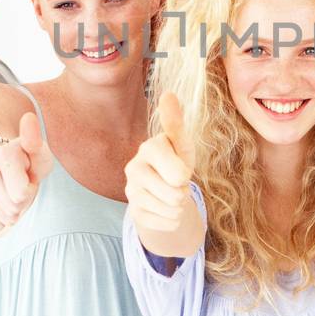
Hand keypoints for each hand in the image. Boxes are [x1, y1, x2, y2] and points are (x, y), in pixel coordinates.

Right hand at [0, 111, 53, 230]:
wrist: (9, 165)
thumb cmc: (31, 161)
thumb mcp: (39, 153)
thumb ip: (35, 140)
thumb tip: (28, 118)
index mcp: (4, 153)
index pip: (21, 194)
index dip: (31, 189)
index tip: (29, 176)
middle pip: (14, 207)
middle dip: (24, 200)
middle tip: (23, 184)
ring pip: (5, 216)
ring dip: (15, 209)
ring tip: (14, 191)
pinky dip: (2, 218)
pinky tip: (4, 202)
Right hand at [125, 91, 196, 237]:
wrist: (164, 190)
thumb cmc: (176, 161)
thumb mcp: (182, 144)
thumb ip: (175, 122)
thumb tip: (168, 93)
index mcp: (149, 148)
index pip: (176, 171)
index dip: (183, 173)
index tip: (181, 169)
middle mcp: (134, 168)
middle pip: (176, 192)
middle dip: (183, 190)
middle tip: (176, 182)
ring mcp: (131, 192)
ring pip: (172, 208)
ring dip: (179, 204)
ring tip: (171, 192)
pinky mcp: (135, 213)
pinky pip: (168, 222)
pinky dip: (173, 218)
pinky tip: (164, 207)